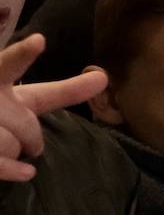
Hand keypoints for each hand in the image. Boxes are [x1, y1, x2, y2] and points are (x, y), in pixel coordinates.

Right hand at [0, 35, 107, 182]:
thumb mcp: (23, 99)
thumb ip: (61, 91)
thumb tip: (103, 78)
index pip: (8, 64)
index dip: (23, 55)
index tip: (39, 40)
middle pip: (24, 123)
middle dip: (30, 136)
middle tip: (22, 139)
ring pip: (9, 144)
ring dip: (13, 150)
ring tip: (2, 144)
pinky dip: (13, 170)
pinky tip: (27, 173)